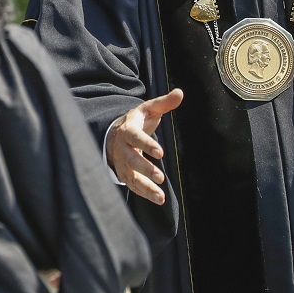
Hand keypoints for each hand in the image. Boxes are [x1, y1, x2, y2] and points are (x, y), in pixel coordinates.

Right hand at [106, 89, 183, 204]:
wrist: (114, 134)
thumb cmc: (136, 121)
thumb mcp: (148, 109)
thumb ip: (164, 103)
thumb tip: (180, 93)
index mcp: (128, 131)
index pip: (136, 138)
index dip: (146, 144)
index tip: (160, 152)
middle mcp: (122, 148)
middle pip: (132, 160)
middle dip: (145, 169)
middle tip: (160, 177)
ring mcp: (122, 163)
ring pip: (131, 177)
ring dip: (145, 187)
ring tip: (160, 196)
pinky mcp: (124, 174)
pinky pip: (133, 186)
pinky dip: (144, 193)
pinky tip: (158, 199)